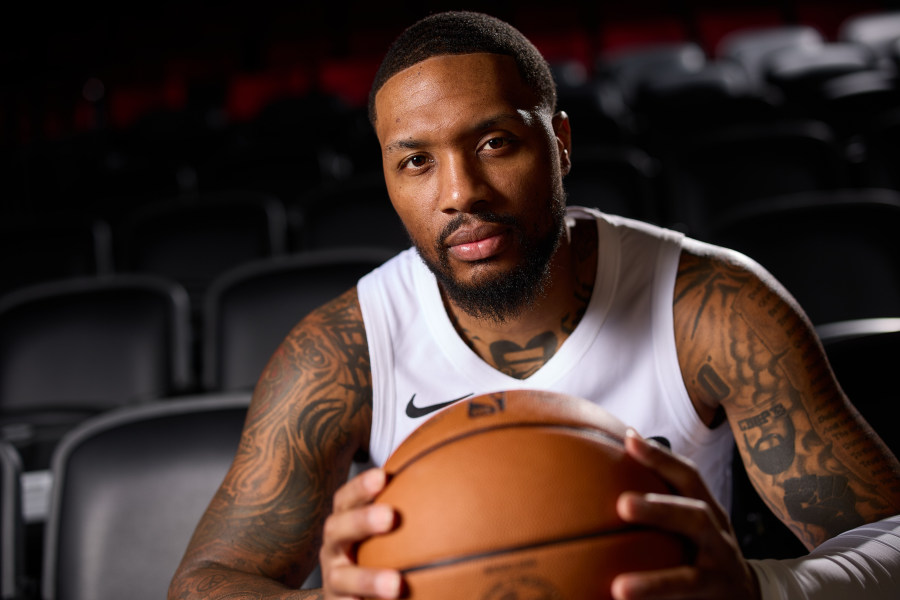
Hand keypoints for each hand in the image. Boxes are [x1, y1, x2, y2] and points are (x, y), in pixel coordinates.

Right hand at [319, 468, 401, 598]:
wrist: (350, 595)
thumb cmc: (375, 551)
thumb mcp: (383, 528)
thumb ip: (409, 509)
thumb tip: (455, 481)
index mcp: (344, 522)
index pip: (346, 499)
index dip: (360, 487)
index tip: (383, 476)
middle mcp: (333, 548)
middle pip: (338, 529)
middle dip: (362, 520)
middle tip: (390, 516)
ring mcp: (334, 579)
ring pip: (343, 578)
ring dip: (369, 579)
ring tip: (397, 584)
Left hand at [612, 430, 759, 599]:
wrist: (748, 594)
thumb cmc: (704, 549)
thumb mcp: (691, 522)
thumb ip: (662, 502)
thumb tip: (607, 467)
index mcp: (708, 512)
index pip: (688, 477)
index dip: (661, 457)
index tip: (629, 440)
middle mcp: (718, 539)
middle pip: (695, 518)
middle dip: (660, 510)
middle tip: (623, 505)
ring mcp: (719, 575)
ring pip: (690, 579)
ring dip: (655, 582)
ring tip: (620, 587)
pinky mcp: (713, 599)